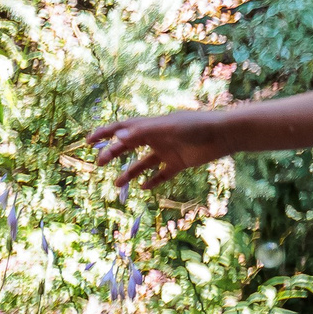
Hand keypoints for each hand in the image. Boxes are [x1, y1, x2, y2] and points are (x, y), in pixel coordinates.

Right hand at [88, 110, 227, 190]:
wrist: (224, 135)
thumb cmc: (196, 126)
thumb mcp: (167, 128)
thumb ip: (143, 132)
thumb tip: (117, 138)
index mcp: (151, 126)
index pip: (122, 128)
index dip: (104, 133)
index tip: (88, 141)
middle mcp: (157, 138)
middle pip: (129, 146)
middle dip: (112, 153)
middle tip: (98, 163)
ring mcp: (168, 151)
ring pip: (143, 163)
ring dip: (129, 172)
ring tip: (117, 184)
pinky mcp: (180, 163)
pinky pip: (163, 173)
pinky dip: (153, 180)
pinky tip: (143, 188)